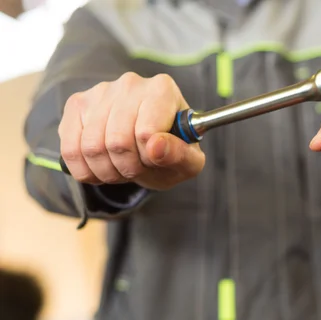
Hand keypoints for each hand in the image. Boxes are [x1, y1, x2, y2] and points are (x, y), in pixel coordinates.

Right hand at [59, 72, 204, 190]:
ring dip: (107, 171)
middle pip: (116, 142)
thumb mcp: (188, 162)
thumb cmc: (170, 152)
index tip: (155, 160)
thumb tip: (156, 146)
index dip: (149, 158)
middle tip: (137, 168)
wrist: (148, 145)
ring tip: (121, 167)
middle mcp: (130, 84)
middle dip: (127, 168)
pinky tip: (101, 167)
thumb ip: (180, 155)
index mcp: (162, 90)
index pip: (146, 133)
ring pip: (91, 147)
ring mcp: (100, 92)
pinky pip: (70, 149)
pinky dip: (86, 170)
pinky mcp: (77, 105)